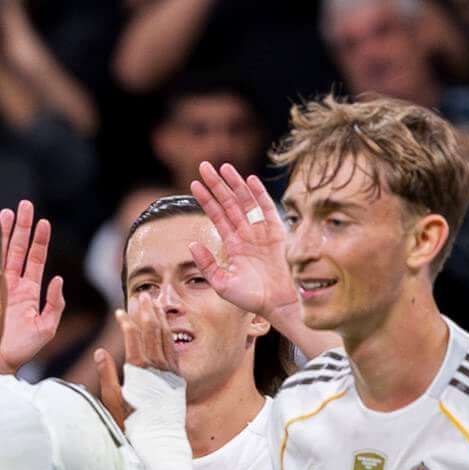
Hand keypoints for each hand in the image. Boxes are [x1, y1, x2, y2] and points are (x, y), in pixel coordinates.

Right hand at [0, 200, 65, 370]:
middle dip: (22, 227)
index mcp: (29, 292)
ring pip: (2, 253)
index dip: (40, 240)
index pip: (36, 259)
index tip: (43, 221)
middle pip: (19, 249)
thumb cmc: (22, 350)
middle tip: (24, 205)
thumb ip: (54, 304)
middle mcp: (13, 285)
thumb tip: (58, 279)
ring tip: (6, 211)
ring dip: (5, 232)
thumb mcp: (46, 329)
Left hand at [188, 158, 297, 324]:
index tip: (194, 184)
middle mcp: (245, 234)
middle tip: (203, 166)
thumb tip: (192, 244)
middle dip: (216, 185)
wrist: (276, 303)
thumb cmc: (250, 297)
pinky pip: (267, 209)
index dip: (206, 200)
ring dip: (235, 184)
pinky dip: (259, 194)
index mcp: (232, 244)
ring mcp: (261, 231)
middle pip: (229, 203)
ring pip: (246, 202)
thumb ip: (206, 265)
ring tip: (223, 167)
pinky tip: (250, 180)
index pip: (217, 216)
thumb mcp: (221, 284)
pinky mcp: (276, 232)